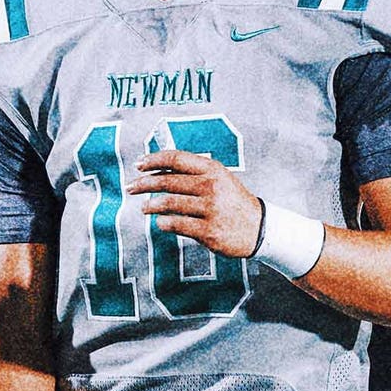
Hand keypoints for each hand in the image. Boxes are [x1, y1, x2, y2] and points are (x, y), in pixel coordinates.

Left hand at [126, 149, 261, 258]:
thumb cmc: (233, 201)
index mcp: (213, 169)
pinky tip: (160, 222)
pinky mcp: (208, 231)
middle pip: (168, 181)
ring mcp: (210, 209)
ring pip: (169, 203)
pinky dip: (163, 222)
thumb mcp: (220, 178)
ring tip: (144, 208)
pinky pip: (176, 224)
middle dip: (144, 184)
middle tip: (131, 187)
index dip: (154, 160)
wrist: (259, 227)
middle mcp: (211, 186)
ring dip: (151, 205)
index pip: (176, 159)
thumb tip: (158, 169)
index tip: (139, 164)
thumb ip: (195, 171)